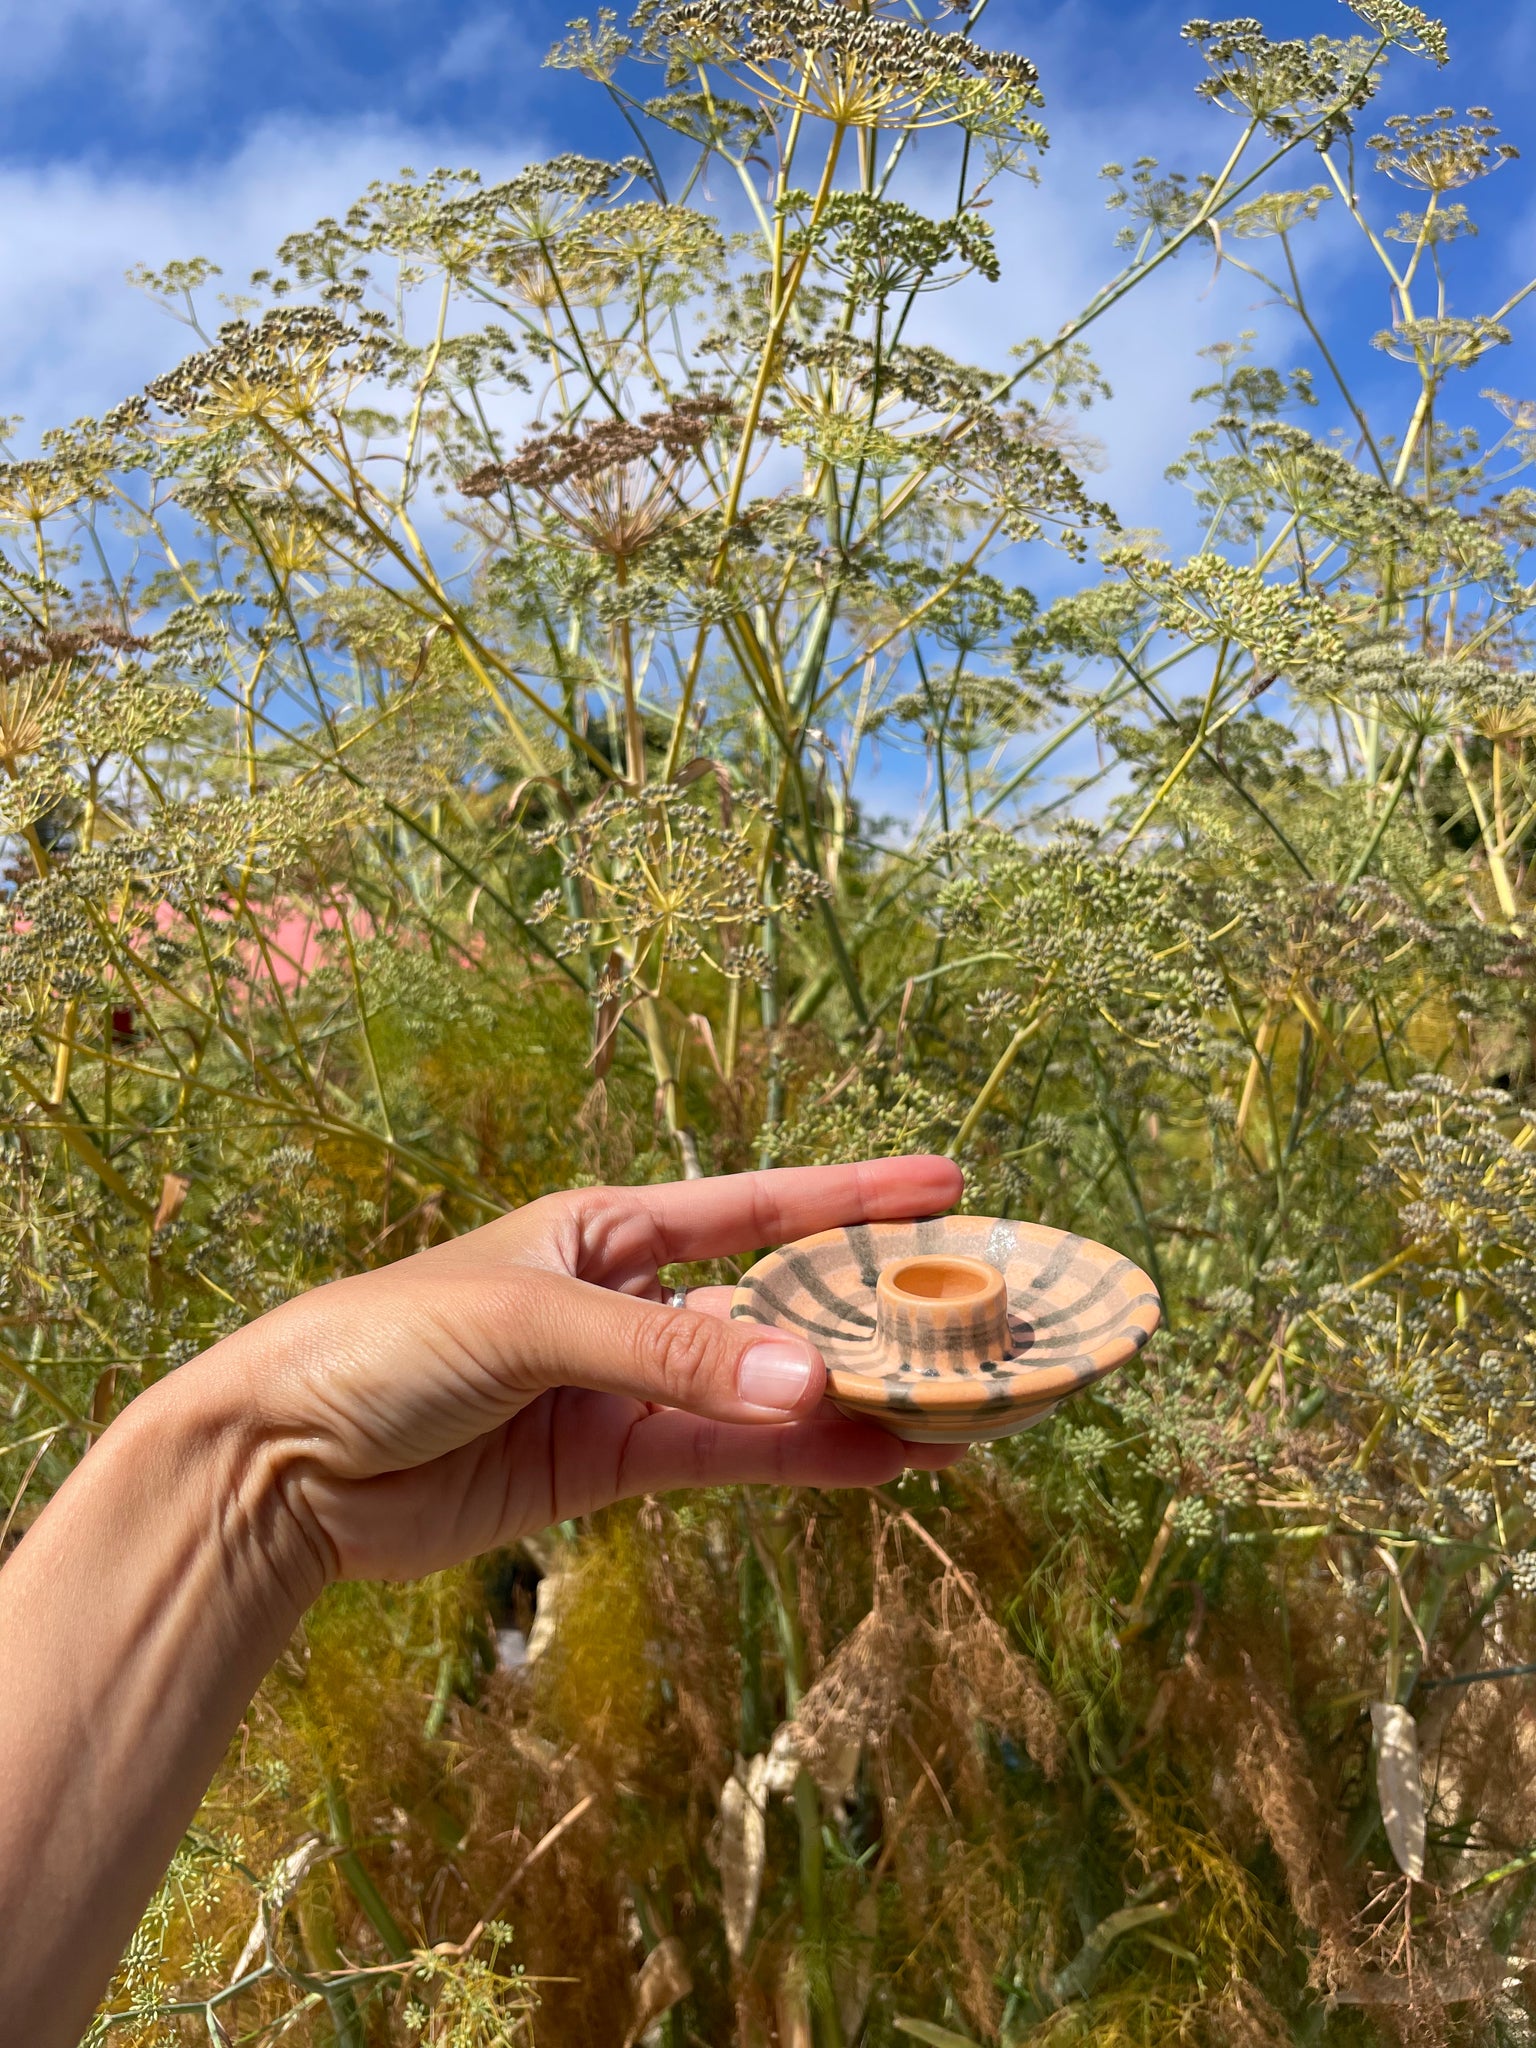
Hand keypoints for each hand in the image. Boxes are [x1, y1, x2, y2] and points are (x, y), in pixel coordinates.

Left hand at [193, 1155, 965, 1585]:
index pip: (757, 1206)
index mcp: (607, 1228)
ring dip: (854, 1400)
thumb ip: (672, 1354)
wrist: (281, 1463)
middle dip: (873, 1310)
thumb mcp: (531, 1322)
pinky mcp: (608, 1467)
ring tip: (959, 1410)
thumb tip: (813, 1382)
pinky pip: (726, 1460)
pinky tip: (875, 1463)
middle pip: (778, 1302)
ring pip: (766, 1390)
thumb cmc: (386, 1343)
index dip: (854, 1193)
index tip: (950, 1183)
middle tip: (983, 1321)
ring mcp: (625, 1389)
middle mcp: (631, 1301)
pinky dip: (797, 1463)